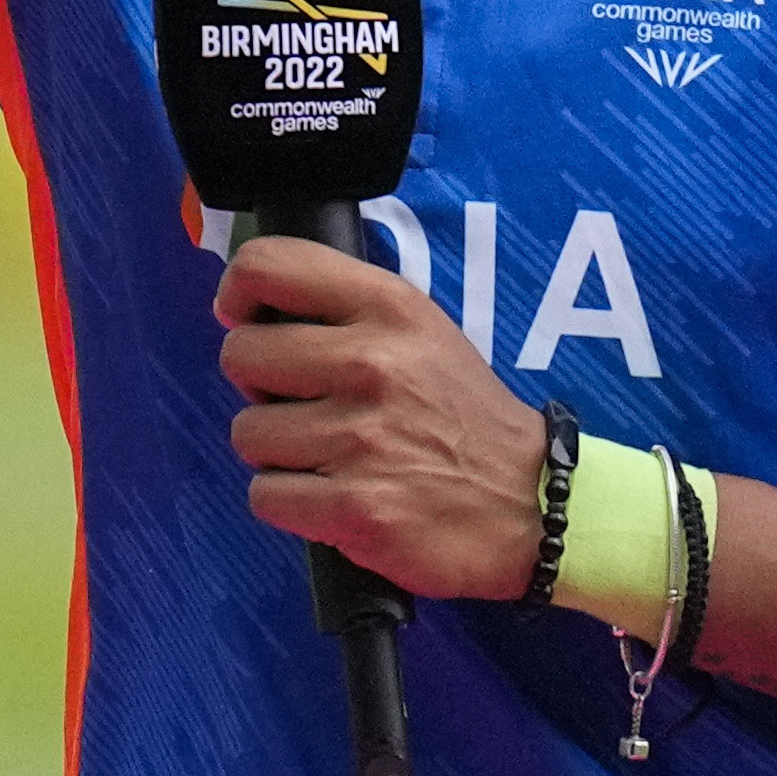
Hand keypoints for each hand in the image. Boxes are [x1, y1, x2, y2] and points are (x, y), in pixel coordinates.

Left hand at [215, 233, 550, 601]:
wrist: (538, 506)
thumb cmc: (460, 414)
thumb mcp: (418, 329)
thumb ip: (340, 306)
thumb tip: (243, 305)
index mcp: (387, 307)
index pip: (267, 267)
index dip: (239, 296)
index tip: (246, 320)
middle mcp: (372, 364)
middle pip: (239, 356)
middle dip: (261, 387)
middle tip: (308, 406)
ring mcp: (362, 438)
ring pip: (248, 433)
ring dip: (279, 452)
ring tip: (333, 457)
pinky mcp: (356, 508)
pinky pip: (265, 496)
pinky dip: (291, 505)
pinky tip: (336, 498)